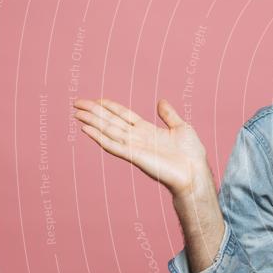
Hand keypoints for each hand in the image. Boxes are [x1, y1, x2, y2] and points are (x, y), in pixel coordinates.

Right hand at [73, 97, 209, 196]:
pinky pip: (112, 145)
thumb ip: (169, 115)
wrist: (195, 172)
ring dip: (92, 122)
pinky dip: (99, 137)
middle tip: (77, 103)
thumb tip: (161, 101)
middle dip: (94, 112)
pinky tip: (86, 129)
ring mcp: (134, 147)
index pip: (123, 115)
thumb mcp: (181, 127)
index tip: (95, 99)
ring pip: (108, 131)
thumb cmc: (191, 154)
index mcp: (147, 130)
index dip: (109, 106)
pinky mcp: (134, 156)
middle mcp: (137, 138)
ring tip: (77, 113)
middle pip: (111, 121)